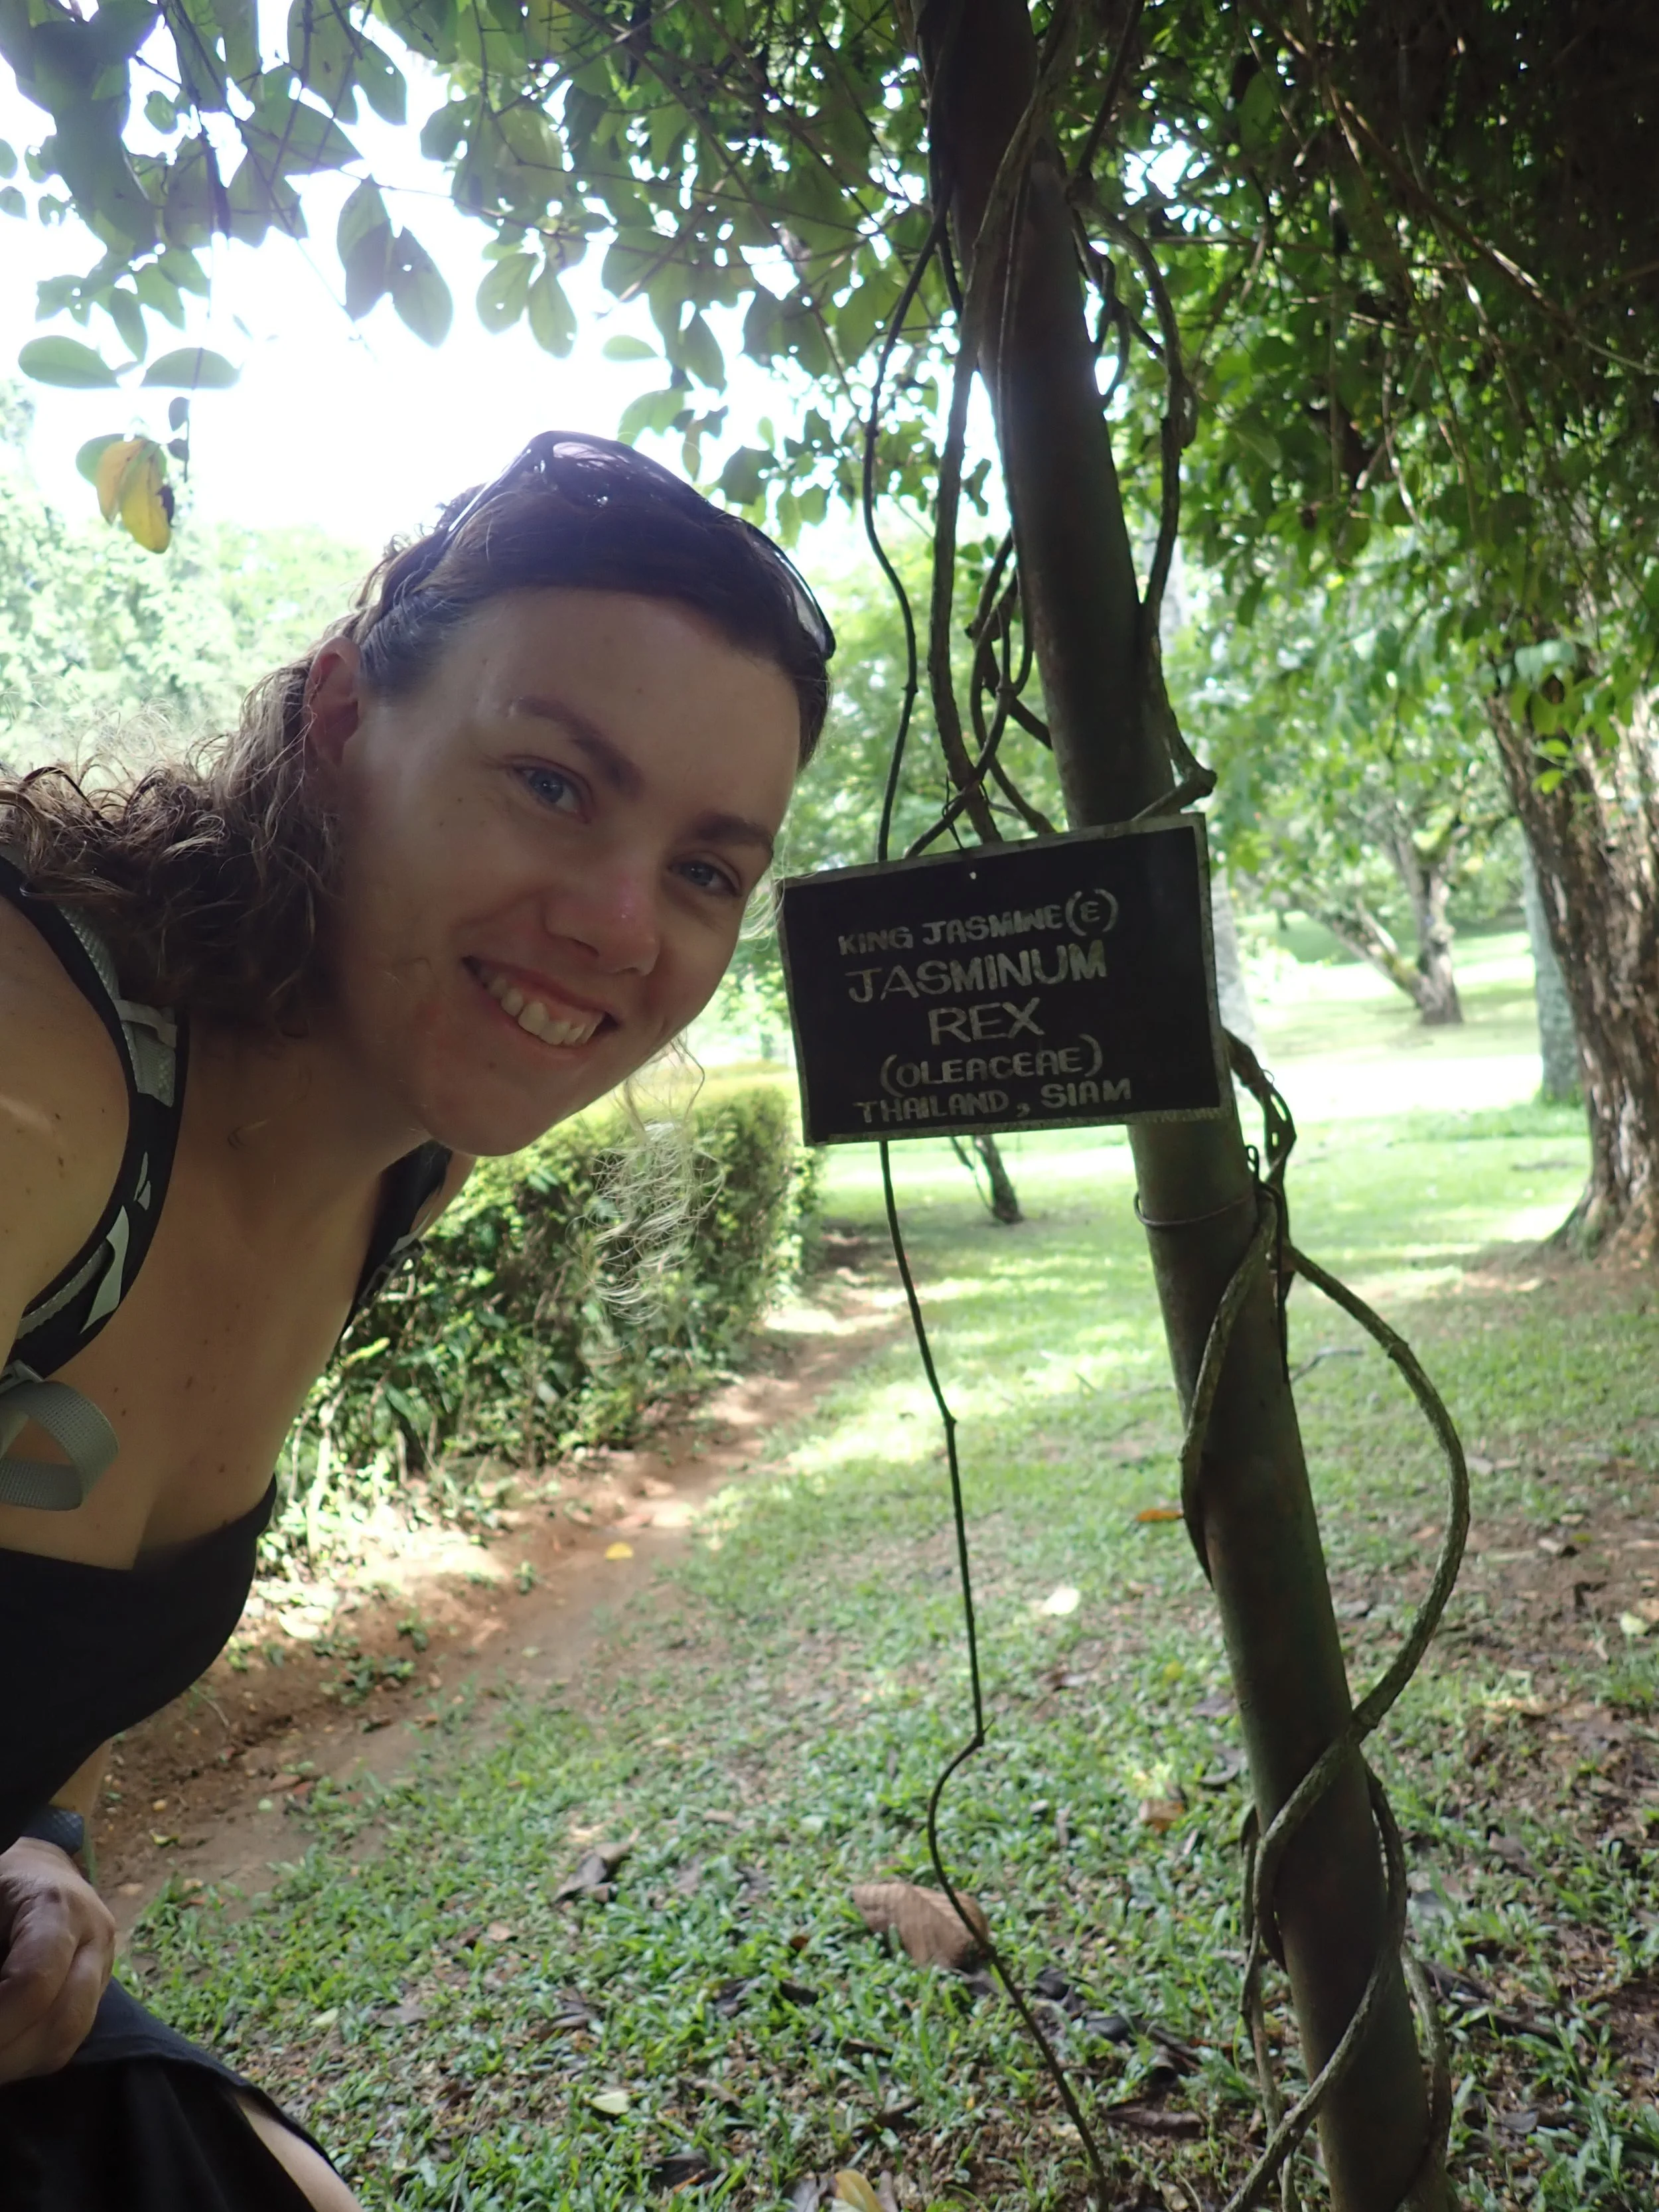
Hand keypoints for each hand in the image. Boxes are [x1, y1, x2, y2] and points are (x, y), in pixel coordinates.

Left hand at [0, 1837, 114, 2080]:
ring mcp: (104, 1962)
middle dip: (7, 2057)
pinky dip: (31, 2056)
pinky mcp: (100, 1983)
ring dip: (18, 2063)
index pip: (34, 1984)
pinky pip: (71, 2037)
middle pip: (63, 2021)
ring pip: (70, 2037)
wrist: (41, 1866)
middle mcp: (94, 1935)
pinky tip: (6, 2048)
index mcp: (59, 1906)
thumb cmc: (2, 1882)